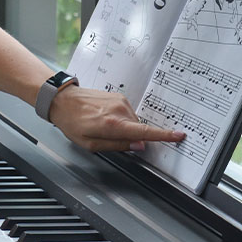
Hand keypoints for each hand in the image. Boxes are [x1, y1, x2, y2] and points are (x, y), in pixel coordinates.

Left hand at [49, 84, 185, 151]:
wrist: (62, 100)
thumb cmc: (72, 123)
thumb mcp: (90, 143)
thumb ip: (117, 145)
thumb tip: (139, 145)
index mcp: (112, 124)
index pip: (144, 132)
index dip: (163, 136)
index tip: (179, 136)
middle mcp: (119, 110)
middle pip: (137, 130)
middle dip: (129, 137)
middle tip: (106, 136)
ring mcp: (120, 101)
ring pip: (132, 122)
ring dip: (123, 127)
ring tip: (100, 125)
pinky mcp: (118, 96)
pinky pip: (126, 113)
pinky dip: (119, 118)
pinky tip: (102, 117)